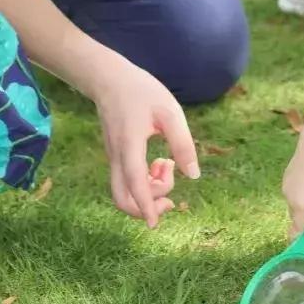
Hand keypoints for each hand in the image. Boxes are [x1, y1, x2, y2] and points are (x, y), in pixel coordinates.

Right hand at [93, 56, 199, 227]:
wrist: (109, 79)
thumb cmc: (142, 92)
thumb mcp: (169, 111)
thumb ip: (182, 143)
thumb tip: (193, 175)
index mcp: (129, 145)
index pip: (134, 184)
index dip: (146, 206)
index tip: (156, 224)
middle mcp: (117, 157)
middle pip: (122, 198)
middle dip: (146, 207)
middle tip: (172, 198)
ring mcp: (114, 158)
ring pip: (124, 192)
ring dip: (148, 192)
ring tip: (167, 168)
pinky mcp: (116, 156)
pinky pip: (127, 181)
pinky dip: (144, 182)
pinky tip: (159, 163)